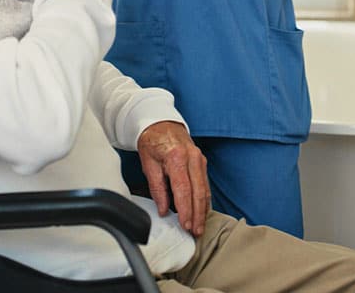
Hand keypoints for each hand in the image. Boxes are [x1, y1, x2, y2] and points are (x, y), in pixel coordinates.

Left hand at [136, 121, 208, 235]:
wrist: (161, 123)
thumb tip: (164, 210)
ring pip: (205, 189)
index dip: (186, 210)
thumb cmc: (152, 142)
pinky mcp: (202, 162)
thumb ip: (157, 188)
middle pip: (199, 192)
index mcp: (177, 158)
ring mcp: (200, 159)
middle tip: (195, 232)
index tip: (185, 225)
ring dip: (203, 210)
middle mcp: (192, 158)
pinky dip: (204, 200)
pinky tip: (201, 212)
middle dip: (198, 215)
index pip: (183, 190)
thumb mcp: (148, 164)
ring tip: (199, 226)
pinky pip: (205, 184)